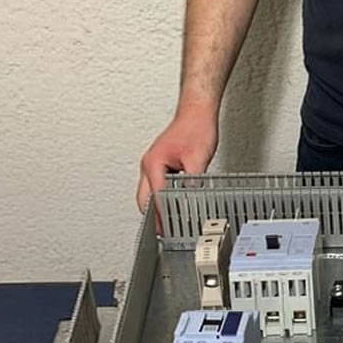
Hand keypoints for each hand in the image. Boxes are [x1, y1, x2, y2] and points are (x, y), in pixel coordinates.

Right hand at [136, 103, 218, 225]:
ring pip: (149, 192)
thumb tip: (191, 200)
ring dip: (157, 206)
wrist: (197, 112)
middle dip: (153, 215)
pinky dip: (162, 196)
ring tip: (168, 221)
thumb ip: (193, 183)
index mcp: (154, 163)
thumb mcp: (198, 160)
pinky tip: (173, 203)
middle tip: (163, 231)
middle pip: (145, 198)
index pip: (156, 197)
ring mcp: (153, 163)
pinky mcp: (160, 163)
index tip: (166, 229)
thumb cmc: (195, 128)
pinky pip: (156, 184)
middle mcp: (149, 164)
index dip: (162, 216)